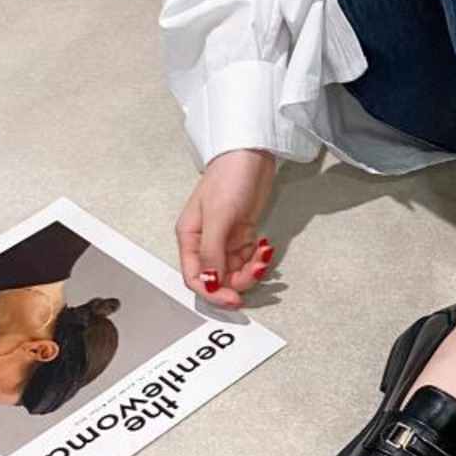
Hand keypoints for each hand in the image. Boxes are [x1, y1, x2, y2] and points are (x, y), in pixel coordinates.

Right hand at [176, 149, 277, 308]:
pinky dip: (259, 258)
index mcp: (190, 237)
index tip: (233, 300)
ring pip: (236, 270)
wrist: (252, 155)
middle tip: (257, 271)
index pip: (195, 277)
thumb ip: (212, 251)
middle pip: (219, 278)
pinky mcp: (242, 234)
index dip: (213, 292)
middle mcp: (205, 241)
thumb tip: (209, 280)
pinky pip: (249, 259)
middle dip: (240, 280)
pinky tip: (265, 248)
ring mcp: (225, 238)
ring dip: (253, 269)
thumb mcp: (218, 216)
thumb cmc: (229, 176)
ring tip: (264, 256)